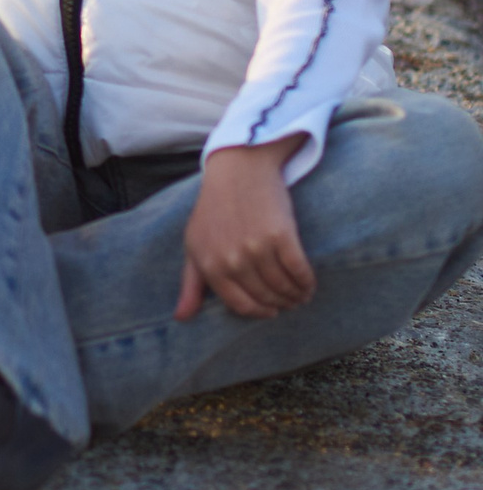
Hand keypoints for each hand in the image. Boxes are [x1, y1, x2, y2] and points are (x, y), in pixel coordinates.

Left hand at [176, 136, 313, 320]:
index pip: (241, 305)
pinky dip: (307, 282)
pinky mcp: (281, 236)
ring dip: (296, 295)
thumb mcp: (194, 245)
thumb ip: (190, 284)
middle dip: (280, 304)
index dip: (259, 312)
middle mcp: (232, 260)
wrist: (237, 171)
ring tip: (300, 294)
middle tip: (289, 301)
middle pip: (265, 298)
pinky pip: (300, 271)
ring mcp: (256, 248)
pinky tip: (308, 284)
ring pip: (284, 287)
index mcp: (209, 265)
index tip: (271, 311)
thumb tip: (180, 318)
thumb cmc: (214, 210)